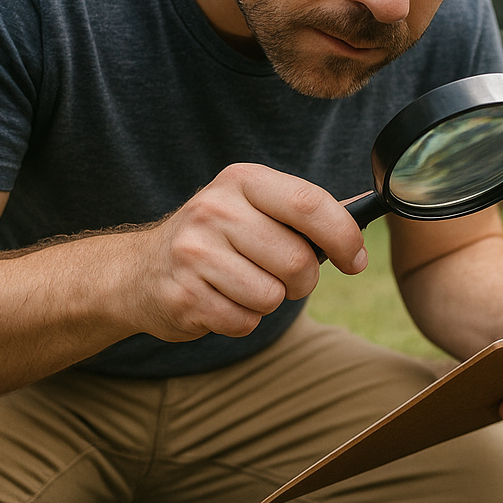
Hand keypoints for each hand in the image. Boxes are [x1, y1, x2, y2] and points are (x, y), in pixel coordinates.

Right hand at [127, 163, 366, 341]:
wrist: (140, 271)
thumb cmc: (216, 239)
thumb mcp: (253, 207)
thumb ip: (304, 212)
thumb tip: (362, 218)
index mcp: (242, 180)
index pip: (309, 203)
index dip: (343, 236)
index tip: (356, 260)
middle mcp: (215, 210)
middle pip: (297, 261)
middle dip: (302, 281)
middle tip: (283, 277)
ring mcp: (194, 253)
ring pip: (271, 296)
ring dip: (268, 301)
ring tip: (242, 285)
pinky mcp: (183, 295)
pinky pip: (244, 322)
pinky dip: (242, 320)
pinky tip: (221, 300)